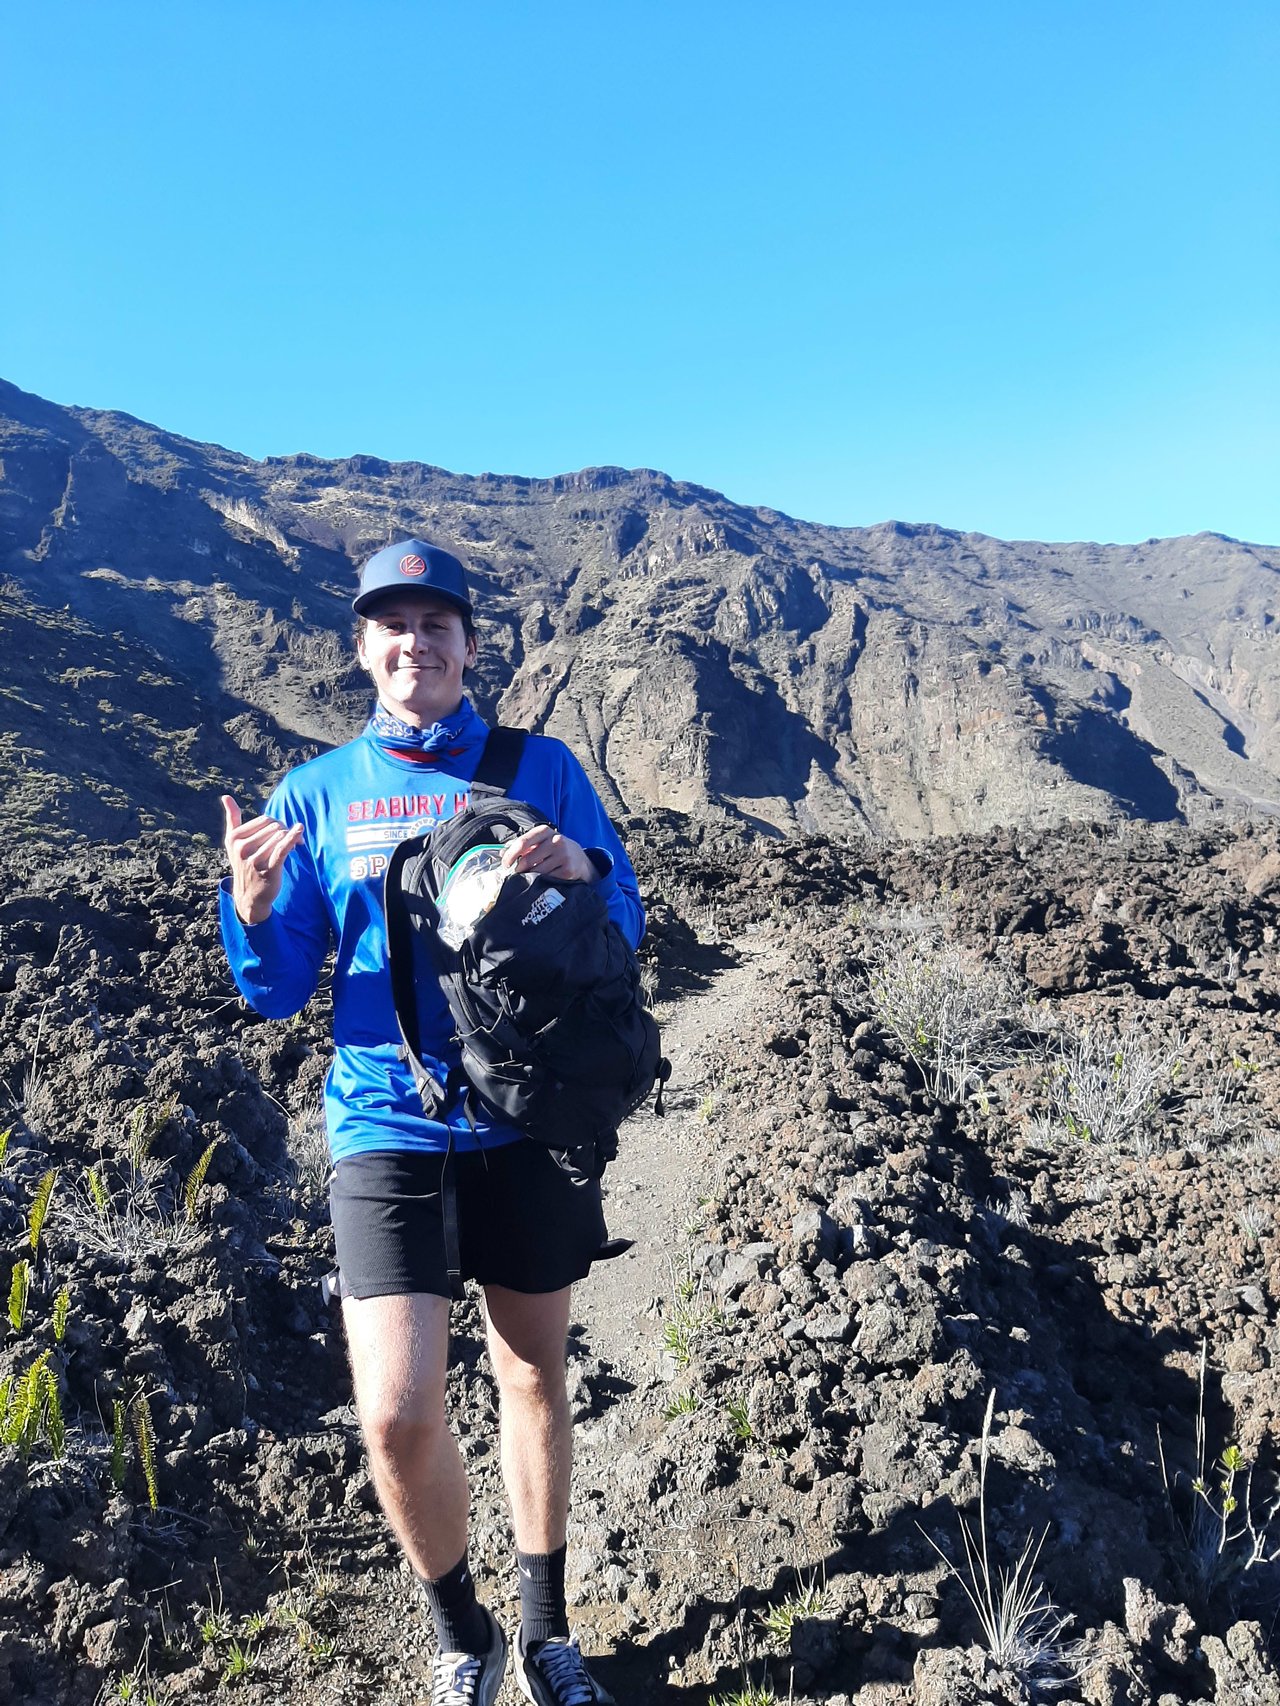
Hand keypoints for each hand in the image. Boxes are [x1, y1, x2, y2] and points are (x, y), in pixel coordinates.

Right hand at [221, 795, 303, 924]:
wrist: (250, 896)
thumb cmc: (245, 864)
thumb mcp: (234, 843)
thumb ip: (232, 819)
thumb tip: (226, 796)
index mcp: (234, 838)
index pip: (265, 820)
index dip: (278, 824)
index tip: (283, 834)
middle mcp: (241, 848)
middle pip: (274, 827)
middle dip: (286, 831)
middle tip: (292, 842)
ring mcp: (253, 859)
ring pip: (280, 837)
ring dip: (292, 840)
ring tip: (294, 847)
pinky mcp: (267, 869)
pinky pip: (282, 848)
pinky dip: (293, 837)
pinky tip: (300, 831)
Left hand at [500, 824, 593, 883]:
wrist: (579, 858)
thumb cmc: (553, 849)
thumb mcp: (540, 841)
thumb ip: (522, 845)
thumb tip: (501, 854)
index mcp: (545, 831)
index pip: (522, 842)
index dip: (510, 855)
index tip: (505, 865)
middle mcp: (556, 841)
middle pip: (528, 859)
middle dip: (519, 869)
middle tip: (515, 874)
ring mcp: (563, 855)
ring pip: (537, 871)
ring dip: (529, 876)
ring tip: (527, 877)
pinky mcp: (568, 870)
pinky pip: (547, 879)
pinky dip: (541, 881)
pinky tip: (540, 880)